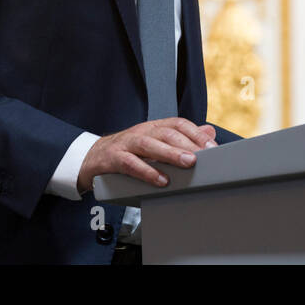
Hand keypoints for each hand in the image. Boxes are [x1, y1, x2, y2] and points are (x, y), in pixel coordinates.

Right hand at [77, 118, 216, 192]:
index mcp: (153, 127)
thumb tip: (209, 132)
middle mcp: (141, 131)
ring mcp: (126, 143)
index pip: (178, 124)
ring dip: (170, 154)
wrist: (92, 158)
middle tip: (204, 155)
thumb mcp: (154, 142)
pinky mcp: (113, 158)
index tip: (212, 146)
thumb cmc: (127, 151)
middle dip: (187, 143)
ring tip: (187, 163)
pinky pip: (131, 164)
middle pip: (166, 133)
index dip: (196, 133)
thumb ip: (181, 138)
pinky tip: (160, 180)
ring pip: (150, 144)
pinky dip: (147, 172)